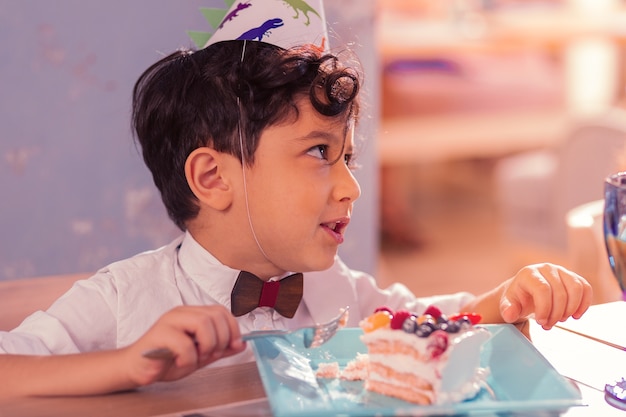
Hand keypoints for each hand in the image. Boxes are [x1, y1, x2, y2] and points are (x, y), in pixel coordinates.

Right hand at [123, 305, 244, 386]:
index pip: (221, 311)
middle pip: (214, 315)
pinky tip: (182, 362)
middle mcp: (182, 313)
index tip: (234, 345)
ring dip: (207, 345)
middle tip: (211, 354)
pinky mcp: (159, 333)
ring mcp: (169, 321)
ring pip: (202, 323)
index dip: (232, 328)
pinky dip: (189, 357)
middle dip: (221, 338)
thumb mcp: (200, 355)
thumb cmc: (166, 360)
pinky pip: (184, 343)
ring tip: (197, 357)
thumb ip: (220, 349)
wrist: (137, 368)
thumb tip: (241, 344)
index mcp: (192, 314)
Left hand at [499, 263, 591, 329]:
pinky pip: (585, 288)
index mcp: (528, 274)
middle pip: (560, 292)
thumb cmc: (517, 298)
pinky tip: (575, 314)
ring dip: (571, 309)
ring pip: (576, 289)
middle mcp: (546, 269)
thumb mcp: (508, 305)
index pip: (542, 290)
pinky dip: (584, 303)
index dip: (545, 309)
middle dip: (557, 314)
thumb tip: (510, 313)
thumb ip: (507, 310)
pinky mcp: (572, 277)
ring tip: (561, 319)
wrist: (525, 292)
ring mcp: (560, 271)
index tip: (541, 322)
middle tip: (549, 324)